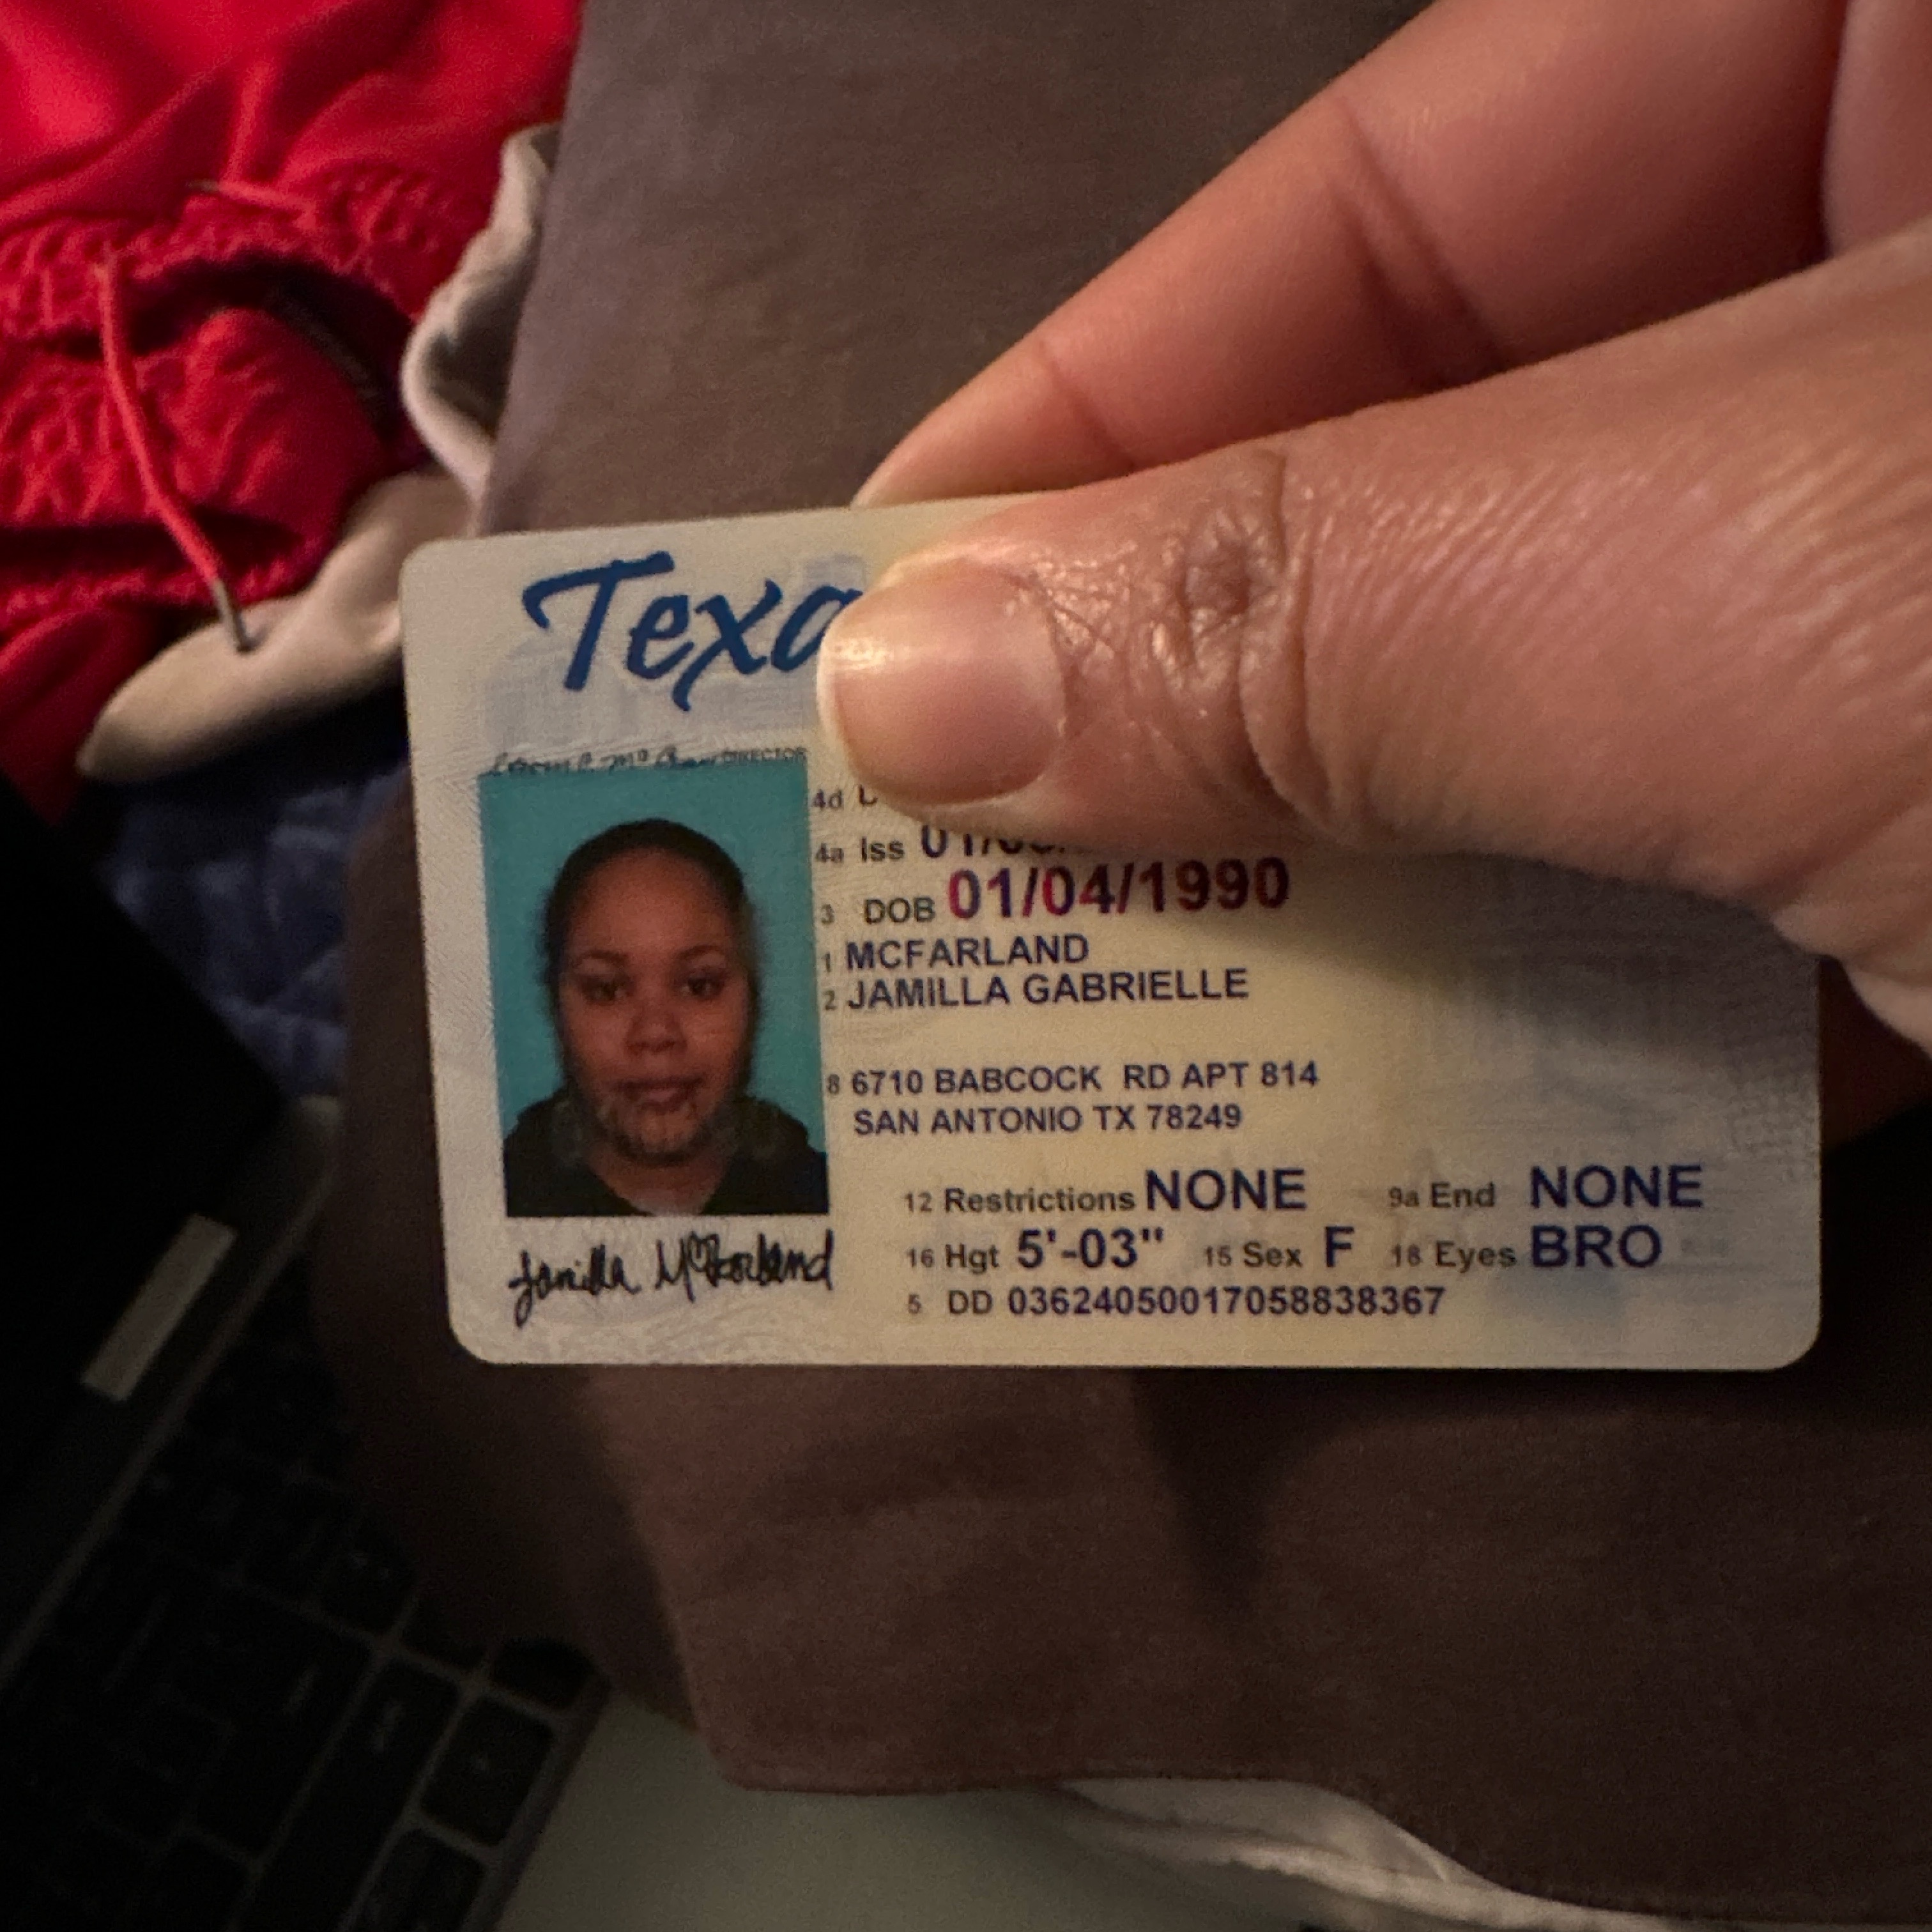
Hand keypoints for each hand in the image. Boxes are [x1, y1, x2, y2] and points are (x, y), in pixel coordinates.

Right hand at [818, 0, 1931, 1143]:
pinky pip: (1766, 867)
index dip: (1095, 422)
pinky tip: (1469, 1122)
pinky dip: (1629, 1012)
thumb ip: (1337, 619)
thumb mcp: (1768, 590)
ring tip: (1171, 1049)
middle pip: (1474, 467)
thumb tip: (913, 685)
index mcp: (1895, 45)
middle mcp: (1915, 292)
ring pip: (1604, 698)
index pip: (1392, 197)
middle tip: (982, 882)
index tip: (874, 628)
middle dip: (1232, 710)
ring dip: (1408, 903)